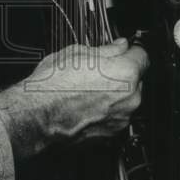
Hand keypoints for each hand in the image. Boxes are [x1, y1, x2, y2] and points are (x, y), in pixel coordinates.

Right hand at [0, 39, 148, 157]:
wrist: (38, 114)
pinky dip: (107, 110)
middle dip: (122, 73)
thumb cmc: (53, 85)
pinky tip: (87, 103)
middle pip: (136, 79)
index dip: (130, 51)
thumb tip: (118, 46)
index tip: (122, 51)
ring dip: (115, 93)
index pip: (142, 55)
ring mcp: (122, 117)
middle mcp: (130, 97)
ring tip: (88, 88)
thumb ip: (107, 49)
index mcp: (126, 72)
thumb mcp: (78, 53)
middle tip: (99, 70)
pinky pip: (117, 115)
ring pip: (127, 99)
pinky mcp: (112, 132)